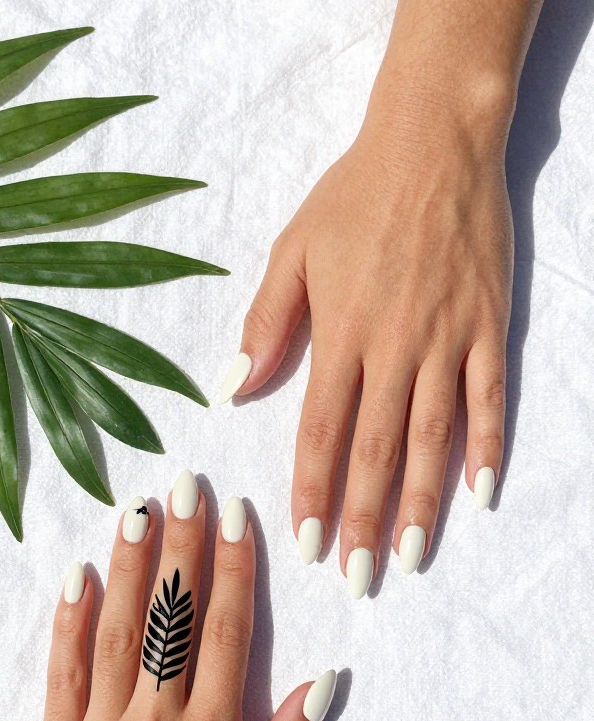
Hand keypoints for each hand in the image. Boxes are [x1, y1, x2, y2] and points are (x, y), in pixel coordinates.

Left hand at [29, 471, 337, 720]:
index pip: (224, 633)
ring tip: (137, 508)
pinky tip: (76, 576)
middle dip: (180, 544)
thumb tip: (322, 679)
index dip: (233, 567)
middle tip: (185, 484)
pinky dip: (68, 622)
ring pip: (117, 631)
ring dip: (128, 566)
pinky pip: (62, 673)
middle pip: (170, 616)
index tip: (235, 515)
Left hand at [221, 93, 512, 596]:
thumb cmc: (353, 197)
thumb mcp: (291, 250)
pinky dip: (487, 445)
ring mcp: (446, 339)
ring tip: (411, 558)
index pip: (321, 431)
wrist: (432, 142)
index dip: (313, 490)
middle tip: (358, 578)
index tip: (307, 543)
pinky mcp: (487, 326)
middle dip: (365, 519)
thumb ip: (265, 324)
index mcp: (340, 333)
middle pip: (377, 450)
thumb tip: (231, 387)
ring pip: (433, 437)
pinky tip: (480, 492)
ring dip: (422, 503)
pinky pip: (489, 397)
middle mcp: (394, 346)